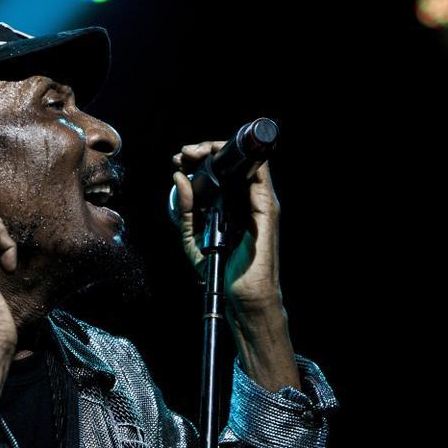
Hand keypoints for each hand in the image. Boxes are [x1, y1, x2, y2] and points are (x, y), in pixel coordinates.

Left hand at [170, 141, 282, 314]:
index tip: (180, 160)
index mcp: (230, 205)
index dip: (199, 158)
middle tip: (183, 155)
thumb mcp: (193, 238)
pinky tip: (218, 157)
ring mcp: (259, 203)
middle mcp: (246, 200)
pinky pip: (260, 175)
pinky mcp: (267, 210)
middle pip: (230, 162)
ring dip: (217, 150)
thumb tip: (180, 179)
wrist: (242, 296)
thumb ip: (185, 210)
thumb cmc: (223, 269)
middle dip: (204, 150)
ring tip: (193, 154)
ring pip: (244, 162)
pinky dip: (242, 160)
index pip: (219, 171)